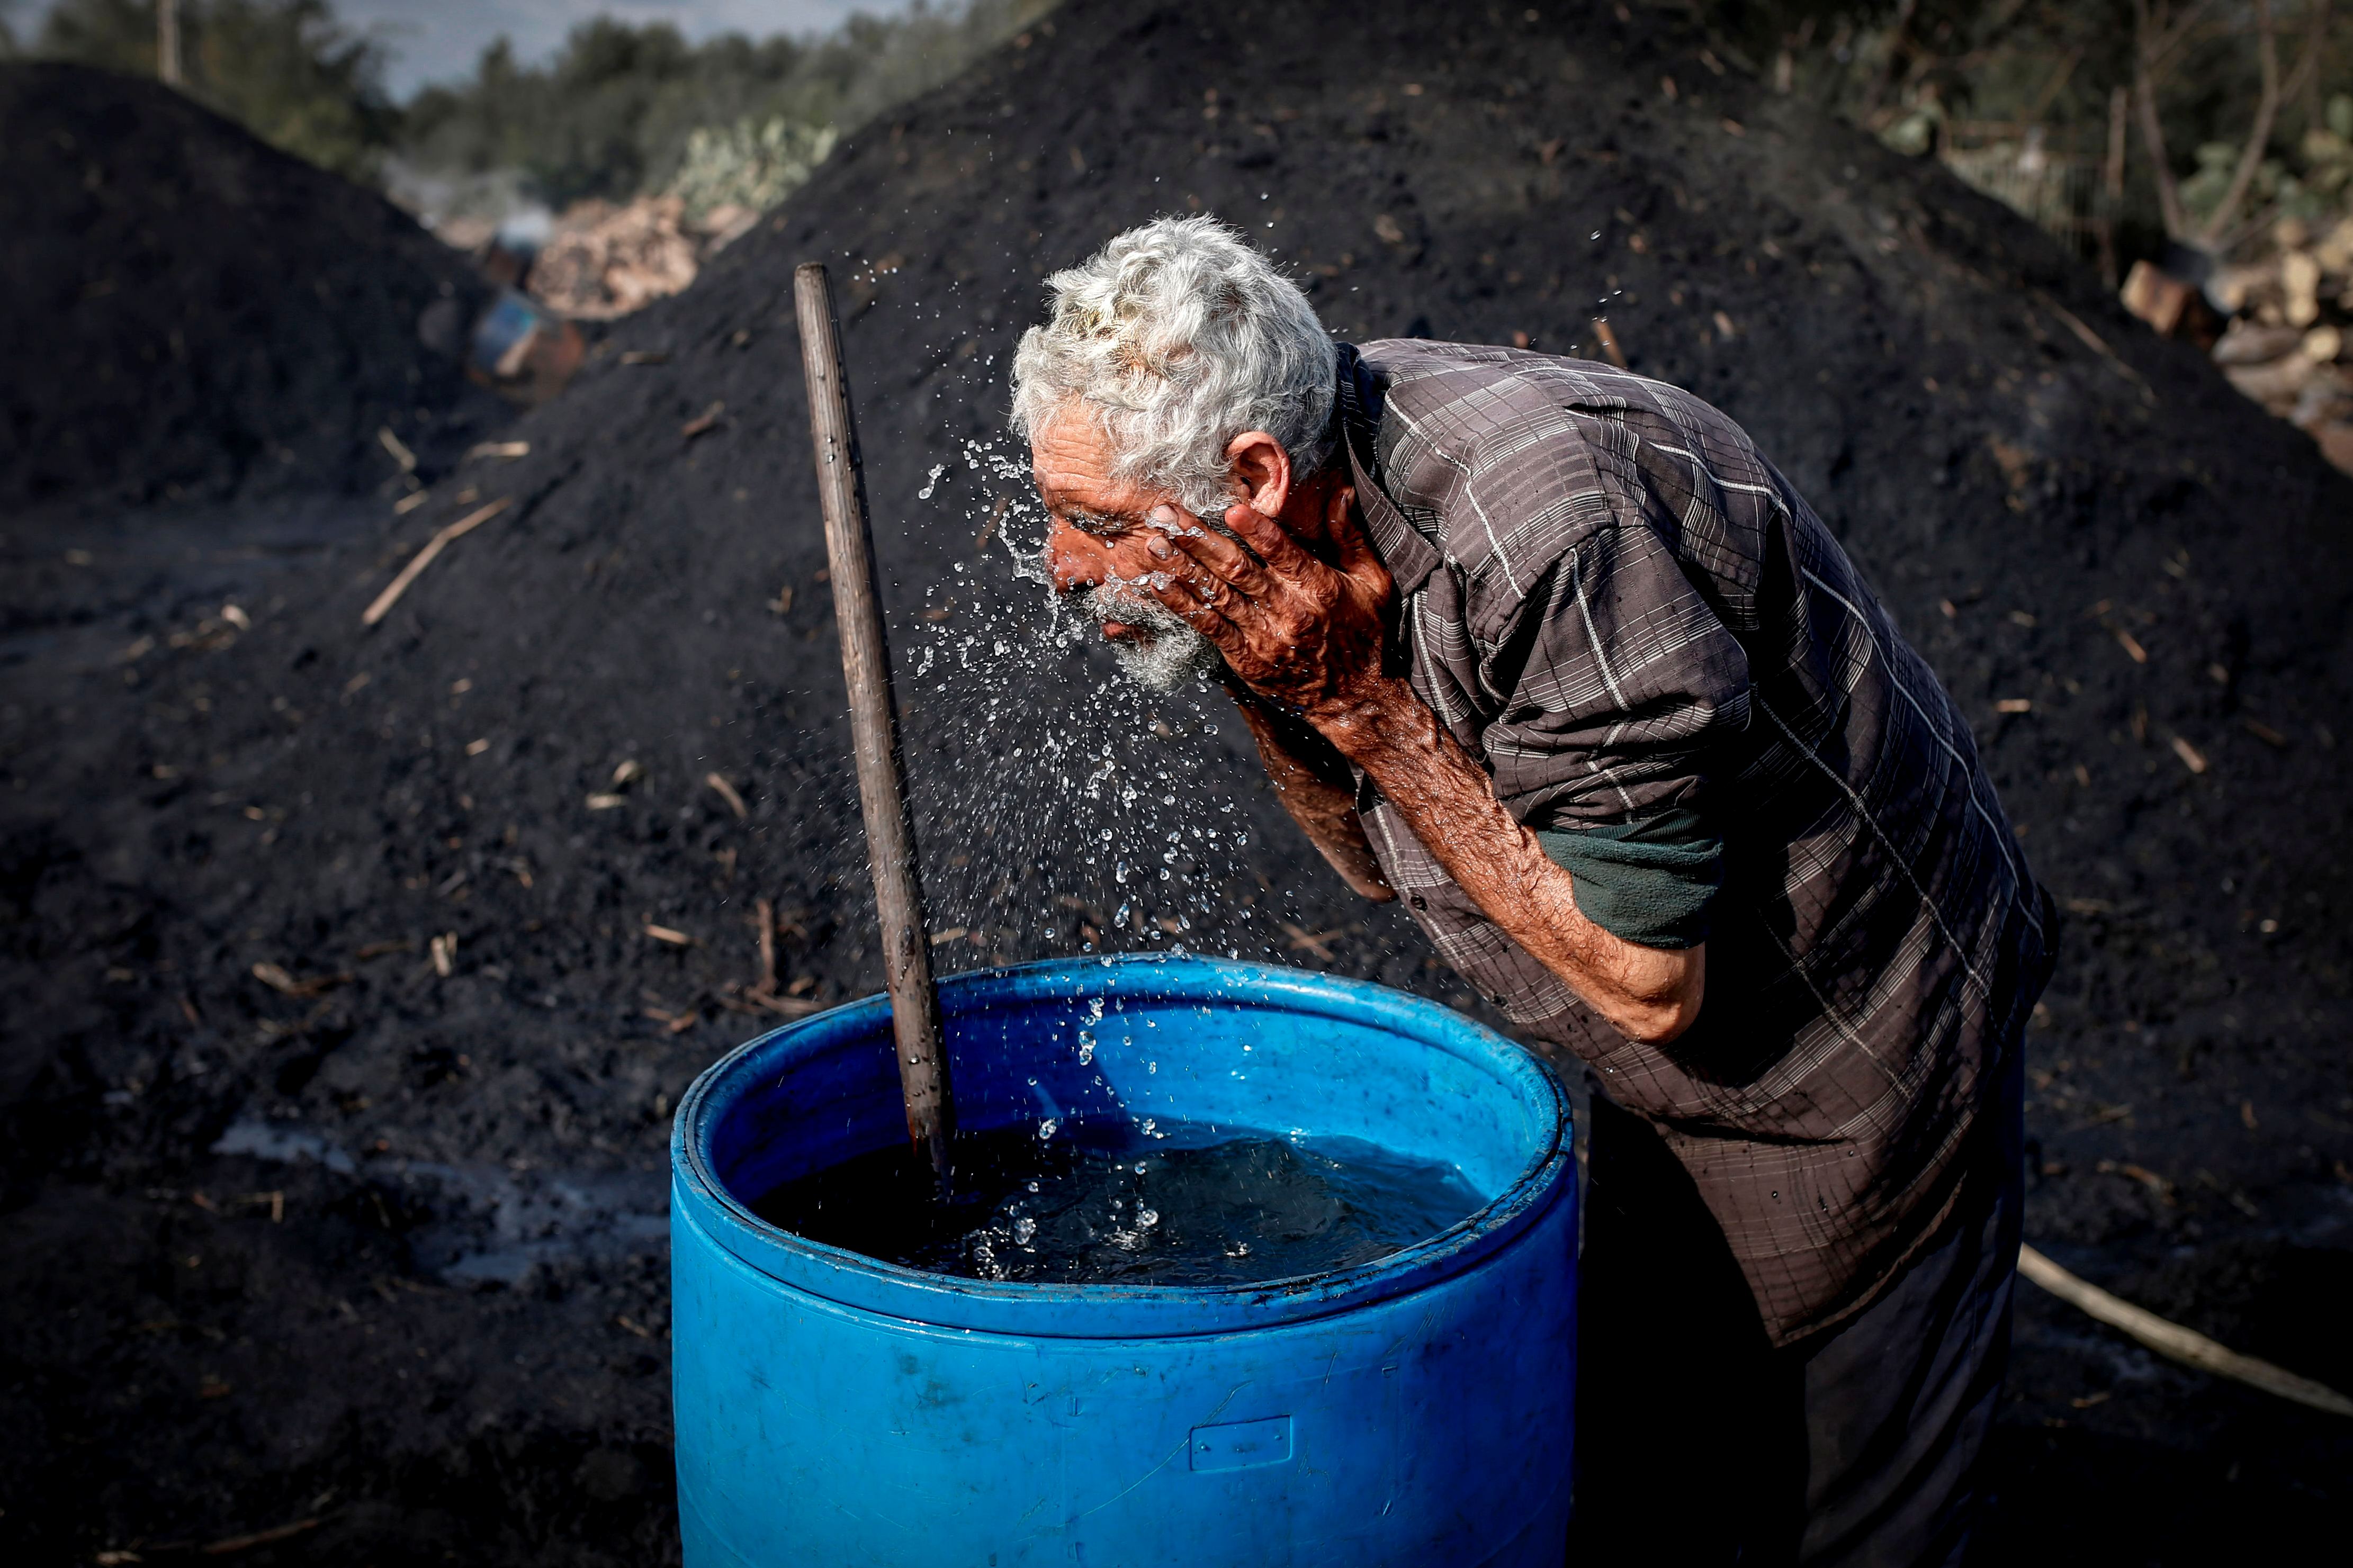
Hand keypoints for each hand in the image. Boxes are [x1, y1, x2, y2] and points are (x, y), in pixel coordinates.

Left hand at [1140, 490, 1394, 721]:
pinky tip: (1158, 585)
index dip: (1256, 530)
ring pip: (1215, 595)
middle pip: (1236, 568)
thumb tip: (1342, 493)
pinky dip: (1181, 604)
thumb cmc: (1364, 633)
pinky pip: (1208, 626)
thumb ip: (1351, 537)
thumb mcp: (1373, 582)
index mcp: (1318, 587)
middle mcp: (1288, 610)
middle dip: (1197, 538)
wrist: (1353, 697)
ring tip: (1153, 543)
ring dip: (1180, 567)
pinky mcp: (1245, 658)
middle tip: (1167, 513)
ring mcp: (1263, 636)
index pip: (1282, 551)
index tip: (1230, 509)